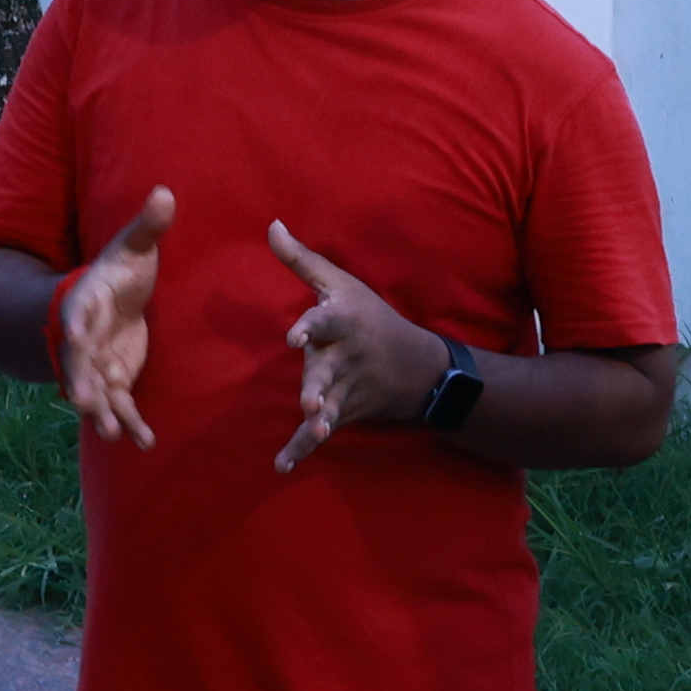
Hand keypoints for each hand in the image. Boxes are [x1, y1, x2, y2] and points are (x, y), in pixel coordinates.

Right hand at [59, 189, 173, 448]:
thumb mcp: (134, 248)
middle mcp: (85, 339)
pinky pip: (120, 405)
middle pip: (79, 362)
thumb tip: (164, 191)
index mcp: (87, 303)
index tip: (75, 338)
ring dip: (103, 412)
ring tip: (110, 434)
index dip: (77, 329)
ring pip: (96, 392)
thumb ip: (148, 226)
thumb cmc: (120, 272)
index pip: (78, 316)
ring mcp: (98, 363)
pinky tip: (144, 442)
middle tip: (82, 403)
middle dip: (81, 382)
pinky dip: (130, 423)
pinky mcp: (115, 380)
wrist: (111, 299)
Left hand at [270, 223, 448, 473]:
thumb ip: (302, 260)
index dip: (310, 328)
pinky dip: (303, 450)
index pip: (325, 322)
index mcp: (344, 322)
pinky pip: (323, 432)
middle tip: (308, 400)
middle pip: (328, 371)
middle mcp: (347, 356)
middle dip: (319, 385)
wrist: (421, 366)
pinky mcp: (347, 410)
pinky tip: (282, 465)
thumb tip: (270, 224)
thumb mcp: (342, 284)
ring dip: (321, 418)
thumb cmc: (372, 316)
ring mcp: (349, 388)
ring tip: (315, 428)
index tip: (295, 336)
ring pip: (330, 404)